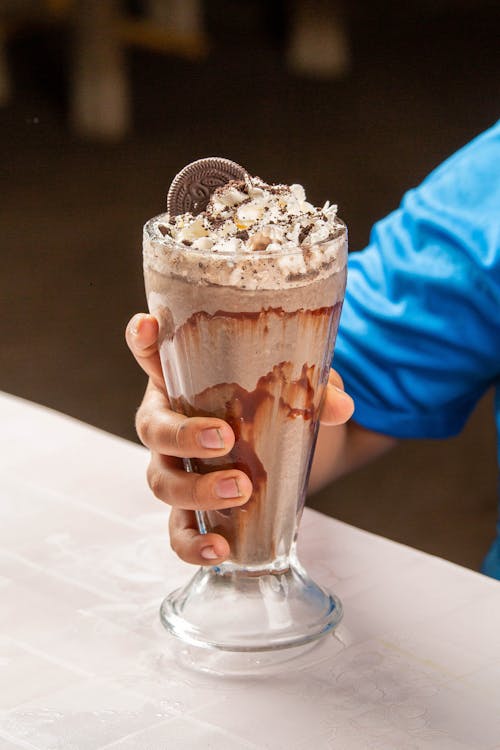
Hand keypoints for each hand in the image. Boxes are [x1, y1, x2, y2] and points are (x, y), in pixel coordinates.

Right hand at [126, 313, 353, 565]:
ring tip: (242, 491)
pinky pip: (177, 531)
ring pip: (161, 481)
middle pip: (152, 427)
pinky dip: (192, 545)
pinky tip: (220, 551)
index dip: (144, 341)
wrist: (282, 451)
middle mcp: (170, 421)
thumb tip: (341, 406)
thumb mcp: (293, 389)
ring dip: (197, 490)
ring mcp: (174, 468)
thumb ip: (313, 389)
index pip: (153, 354)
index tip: (149, 324)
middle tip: (226, 439)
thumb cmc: (272, 405)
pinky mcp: (188, 509)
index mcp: (185, 382)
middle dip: (184, 435)